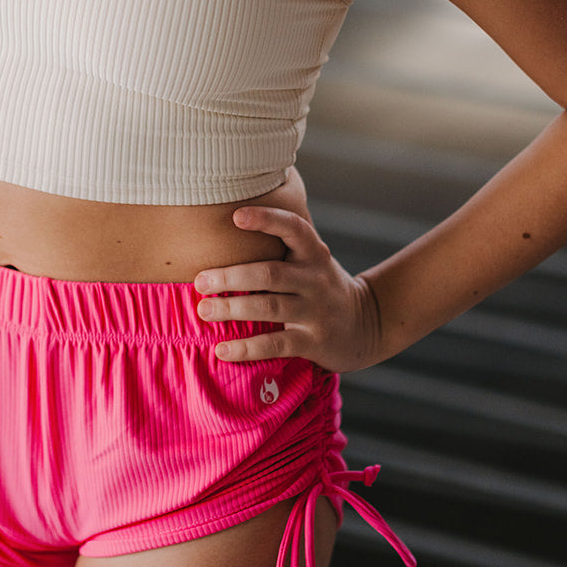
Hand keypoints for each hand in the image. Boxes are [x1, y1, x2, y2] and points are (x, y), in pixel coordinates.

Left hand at [194, 206, 383, 372]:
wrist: (367, 324)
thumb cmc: (320, 285)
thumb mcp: (311, 259)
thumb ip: (282, 245)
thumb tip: (225, 222)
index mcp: (313, 253)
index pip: (293, 228)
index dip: (266, 219)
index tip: (236, 216)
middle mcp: (315, 279)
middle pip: (270, 273)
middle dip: (231, 276)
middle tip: (199, 281)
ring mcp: (316, 311)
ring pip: (269, 307)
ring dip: (233, 309)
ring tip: (204, 311)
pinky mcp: (314, 342)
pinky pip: (276, 344)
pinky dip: (247, 348)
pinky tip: (223, 350)